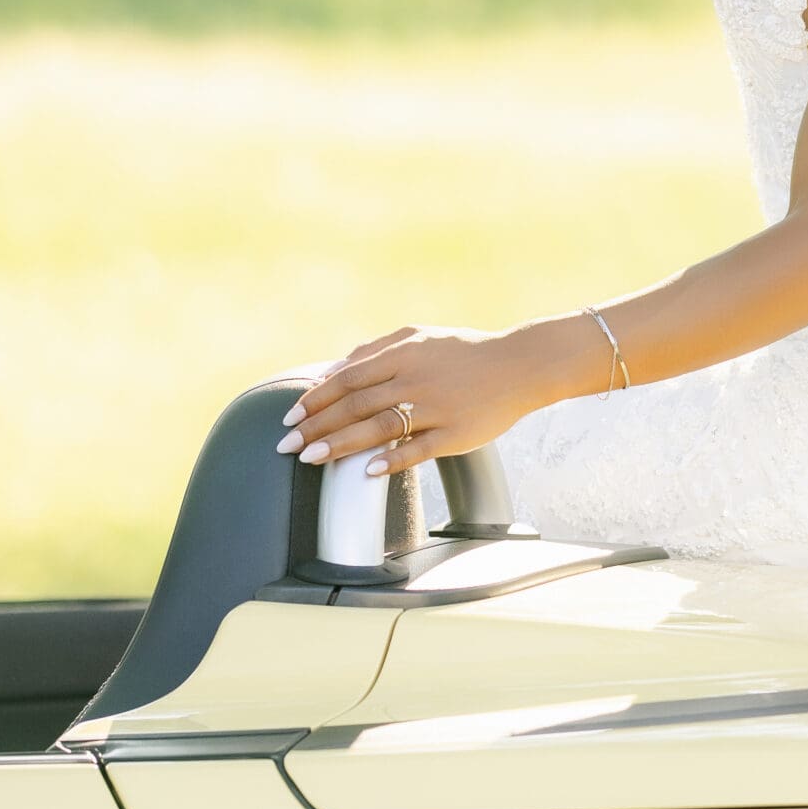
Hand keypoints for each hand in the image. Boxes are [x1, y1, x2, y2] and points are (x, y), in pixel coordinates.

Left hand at [280, 319, 570, 469]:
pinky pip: (418, 449)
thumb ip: (375, 349)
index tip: (290, 418)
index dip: (315, 399)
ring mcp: (436, 407)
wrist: (520, 365)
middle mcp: (416, 379)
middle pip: (356, 405)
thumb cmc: (464, 352)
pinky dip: (390, 460)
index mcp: (404, 353)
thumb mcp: (419, 337)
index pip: (347, 378)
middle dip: (317, 426)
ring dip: (341, 444)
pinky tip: (366, 471)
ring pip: (379, 427)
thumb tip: (331, 370)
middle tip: (287, 446)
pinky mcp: (456, 434)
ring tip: (312, 460)